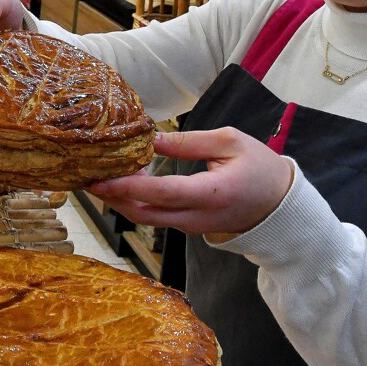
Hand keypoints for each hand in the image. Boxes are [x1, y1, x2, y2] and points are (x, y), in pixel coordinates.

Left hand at [88, 128, 293, 236]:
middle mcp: (197, 217)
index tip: (98, 177)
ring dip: (119, 199)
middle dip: (110, 195)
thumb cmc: (260, 167)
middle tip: (85, 173)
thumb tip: (149, 138)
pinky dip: (134, 201)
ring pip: (145, 218)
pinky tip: (122, 181)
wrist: (280, 206)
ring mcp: (191, 227)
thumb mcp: (229, 142)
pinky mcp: (187, 227)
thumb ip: (187, 141)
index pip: (160, 193)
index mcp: (211, 193)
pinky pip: (155, 217)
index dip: (126, 187)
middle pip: (142, 212)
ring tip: (98, 174)